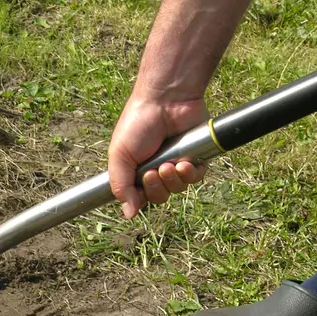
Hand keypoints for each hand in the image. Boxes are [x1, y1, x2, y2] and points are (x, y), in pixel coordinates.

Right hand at [108, 95, 209, 218]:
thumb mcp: (120, 157)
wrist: (165, 100)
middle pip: (160, 197)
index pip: (140, 198)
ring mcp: (178, 164)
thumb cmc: (138, 124)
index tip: (139, 184)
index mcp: (137, 170)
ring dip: (173, 181)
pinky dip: (190, 174)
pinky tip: (184, 163)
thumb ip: (120, 187)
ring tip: (169, 164)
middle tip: (153, 172)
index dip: (140, 197)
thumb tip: (128, 215)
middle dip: (157, 188)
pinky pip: (196, 178)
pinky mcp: (197, 157)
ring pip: (178, 189)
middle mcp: (157, 169)